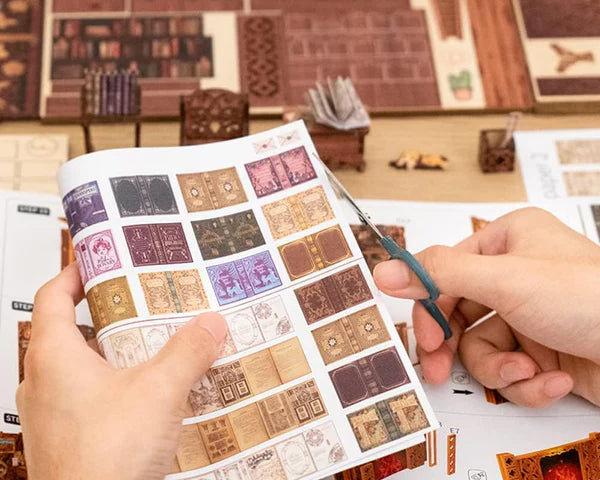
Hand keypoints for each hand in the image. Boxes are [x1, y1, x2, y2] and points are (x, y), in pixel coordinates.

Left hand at [16, 263, 226, 479]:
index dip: (74, 273)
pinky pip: (87, 399)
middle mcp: (42, 383)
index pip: (51, 297)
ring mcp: (51, 414)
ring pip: (79, 369)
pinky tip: (148, 398)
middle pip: (69, 332)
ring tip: (152, 349)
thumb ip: (187, 352)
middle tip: (141, 304)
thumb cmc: (103, 459)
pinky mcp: (66, 439)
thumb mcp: (159, 392)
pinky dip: (113, 388)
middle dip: (107, 315)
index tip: (99, 262)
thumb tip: (210, 325)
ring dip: (113, 355)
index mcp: (53, 357)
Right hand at [374, 207, 599, 407]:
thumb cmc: (592, 300)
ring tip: (526, 371)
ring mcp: (529, 316)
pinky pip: (509, 369)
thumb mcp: (506, 280)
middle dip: (454, 347)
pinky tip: (553, 377)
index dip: (427, 306)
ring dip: (499, 368)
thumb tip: (386, 271)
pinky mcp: (542, 350)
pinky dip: (527, 382)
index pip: (444, 271)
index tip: (420, 334)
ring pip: (480, 348)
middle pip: (457, 314)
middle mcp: (516, 276)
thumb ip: (439, 274)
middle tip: (436, 366)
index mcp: (508, 241)